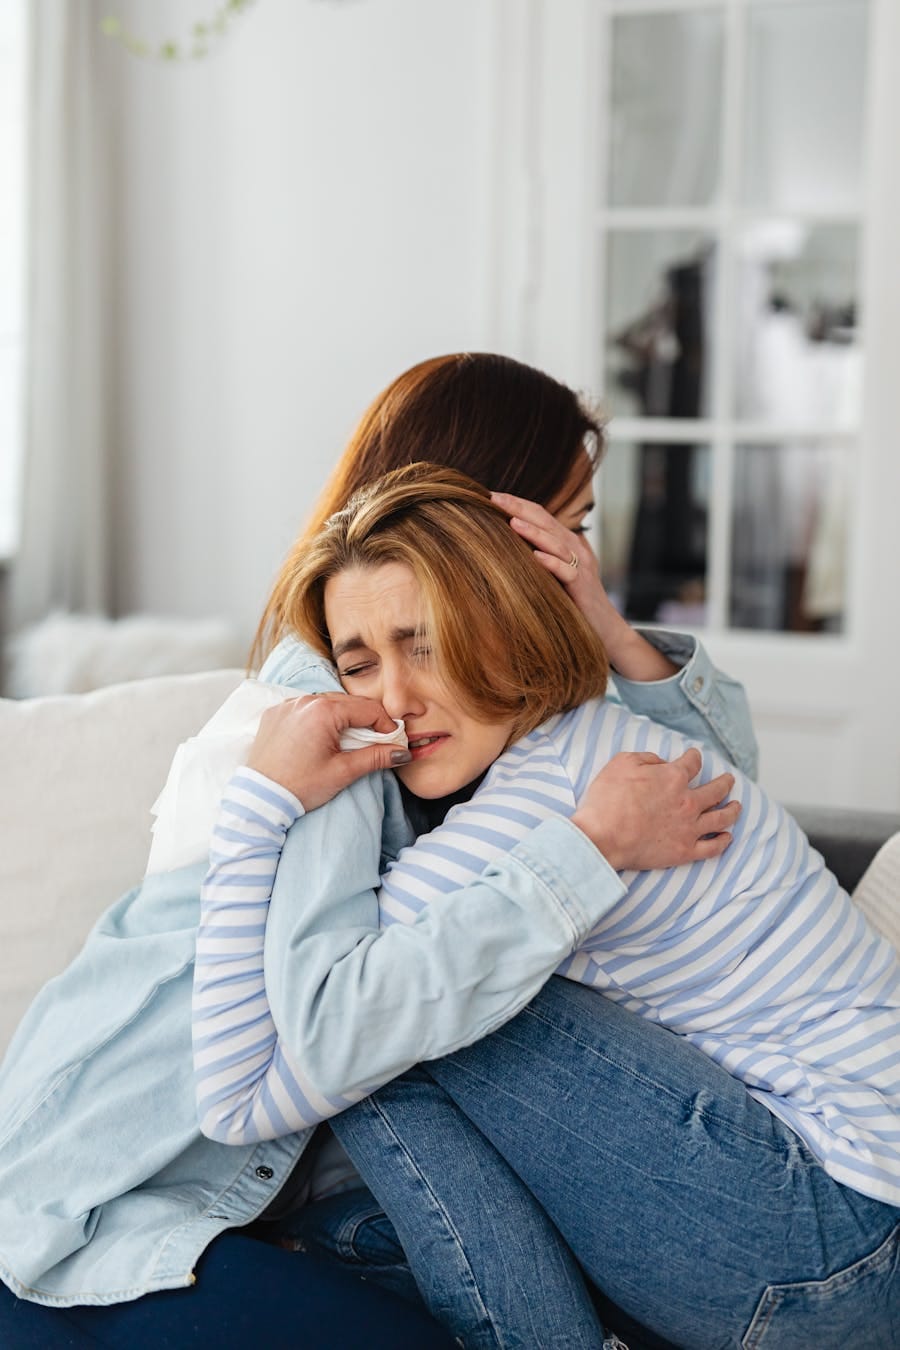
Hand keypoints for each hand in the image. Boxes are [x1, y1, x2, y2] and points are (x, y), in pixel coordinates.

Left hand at [246, 693, 410, 811]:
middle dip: (365, 721)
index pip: (367, 709)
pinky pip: (304, 708)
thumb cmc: (300, 786)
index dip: (385, 724)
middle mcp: (304, 701)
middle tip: (375, 741)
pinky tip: (321, 737)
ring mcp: (287, 705)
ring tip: (348, 741)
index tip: (392, 741)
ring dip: (341, 718)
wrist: (260, 798)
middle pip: (347, 703)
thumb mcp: (343, 772)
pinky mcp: (275, 714)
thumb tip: (402, 752)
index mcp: (323, 711)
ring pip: (326, 703)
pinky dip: (317, 718)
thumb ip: (375, 757)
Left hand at [490, 491, 675, 680]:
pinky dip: (551, 563)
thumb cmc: (574, 600)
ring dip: (533, 532)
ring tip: (512, 522)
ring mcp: (580, 566)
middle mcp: (574, 548)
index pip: (540, 515)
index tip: (491, 496)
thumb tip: (506, 544)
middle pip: (546, 521)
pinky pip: (567, 571)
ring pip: (555, 542)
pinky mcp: (582, 587)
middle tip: (495, 498)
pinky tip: (535, 557)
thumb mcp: (555, 572)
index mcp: (565, 542)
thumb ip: (539, 555)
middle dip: (520, 508)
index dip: (517, 504)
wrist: (604, 628)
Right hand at [570, 747, 740, 870]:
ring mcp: (689, 828)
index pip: (692, 763)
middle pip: (716, 790)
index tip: (694, 757)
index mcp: (673, 777)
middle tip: (729, 780)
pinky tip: (728, 836)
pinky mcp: (684, 851)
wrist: (602, 838)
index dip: (694, 757)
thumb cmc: (607, 799)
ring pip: (721, 818)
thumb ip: (647, 758)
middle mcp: (688, 801)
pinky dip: (723, 841)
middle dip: (725, 783)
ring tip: (737, 806)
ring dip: (732, 810)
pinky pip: (713, 847)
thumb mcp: (621, 763)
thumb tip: (662, 763)